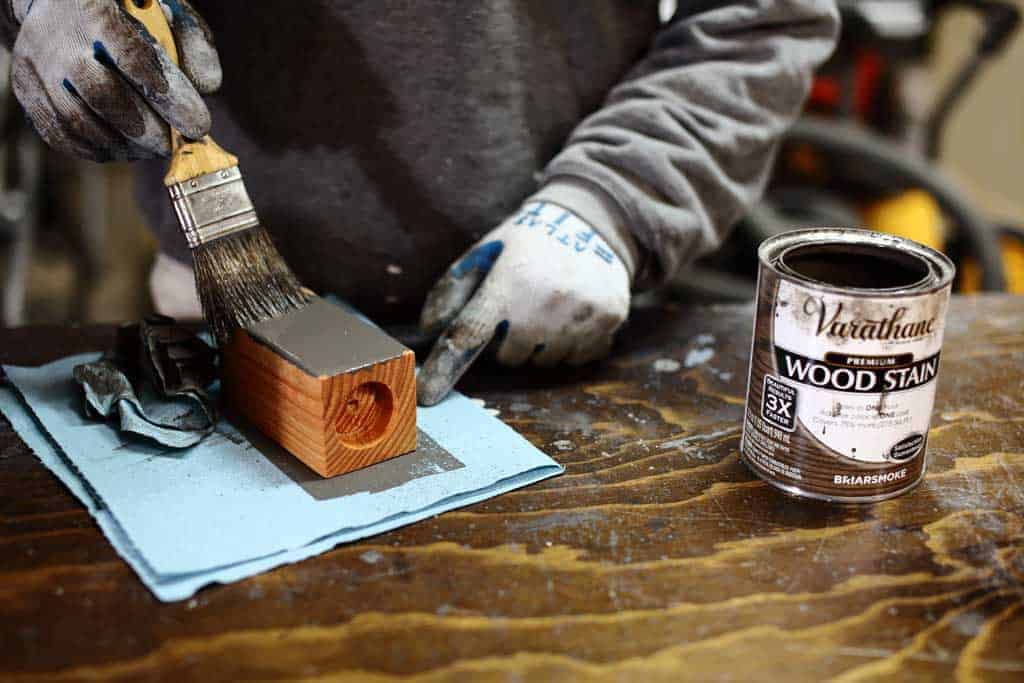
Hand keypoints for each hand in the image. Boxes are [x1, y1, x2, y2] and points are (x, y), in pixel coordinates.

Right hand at [9, 0, 220, 161]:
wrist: (58, 2)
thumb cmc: (125, 11)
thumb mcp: (164, 12)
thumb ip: (192, 43)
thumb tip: (208, 87)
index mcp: (95, 10)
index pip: (133, 56)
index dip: (168, 97)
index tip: (198, 125)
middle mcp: (59, 39)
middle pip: (102, 95)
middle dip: (147, 130)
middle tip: (174, 145)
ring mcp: (37, 67)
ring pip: (78, 122)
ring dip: (125, 146)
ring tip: (152, 149)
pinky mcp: (28, 92)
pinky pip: (61, 135)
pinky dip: (98, 150)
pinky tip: (125, 148)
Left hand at [417, 200, 630, 405]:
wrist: (593, 221)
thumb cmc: (529, 242)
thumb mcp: (486, 252)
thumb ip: (453, 288)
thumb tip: (429, 328)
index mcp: (508, 282)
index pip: (469, 334)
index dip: (445, 367)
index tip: (427, 395)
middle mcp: (545, 302)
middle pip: (510, 357)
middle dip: (509, 341)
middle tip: (520, 310)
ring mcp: (581, 314)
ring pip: (544, 361)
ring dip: (540, 345)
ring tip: (548, 309)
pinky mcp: (609, 320)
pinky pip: (577, 357)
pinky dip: (570, 344)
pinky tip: (572, 314)